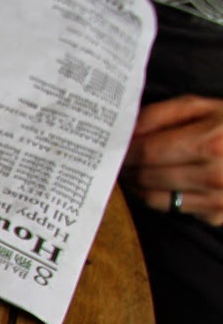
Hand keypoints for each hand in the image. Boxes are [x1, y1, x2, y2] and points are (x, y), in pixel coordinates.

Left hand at [122, 95, 222, 225]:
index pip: (148, 152)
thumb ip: (161, 115)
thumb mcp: (203, 107)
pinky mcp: (216, 216)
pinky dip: (157, 196)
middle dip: (126, 168)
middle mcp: (214, 176)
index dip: (124, 151)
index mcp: (211, 144)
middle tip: (117, 159)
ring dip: (136, 185)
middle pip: (146, 177)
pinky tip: (158, 182)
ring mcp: (217, 201)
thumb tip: (125, 131)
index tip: (111, 147)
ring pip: (152, 198)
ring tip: (133, 170)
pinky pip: (171, 209)